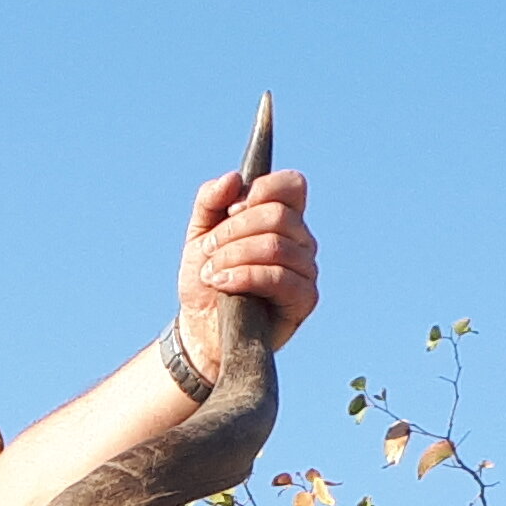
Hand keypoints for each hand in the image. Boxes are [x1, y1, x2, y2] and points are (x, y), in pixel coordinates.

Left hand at [176, 166, 316, 376]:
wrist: (200, 327)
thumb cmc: (206, 278)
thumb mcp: (199, 234)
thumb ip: (210, 200)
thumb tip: (233, 178)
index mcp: (283, 218)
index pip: (292, 185)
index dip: (261, 190)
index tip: (231, 209)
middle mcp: (302, 240)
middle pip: (277, 215)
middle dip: (233, 231)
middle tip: (208, 250)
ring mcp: (306, 269)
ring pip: (275, 245)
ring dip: (233, 256)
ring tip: (210, 273)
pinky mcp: (304, 298)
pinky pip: (278, 277)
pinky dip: (244, 276)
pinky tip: (222, 284)